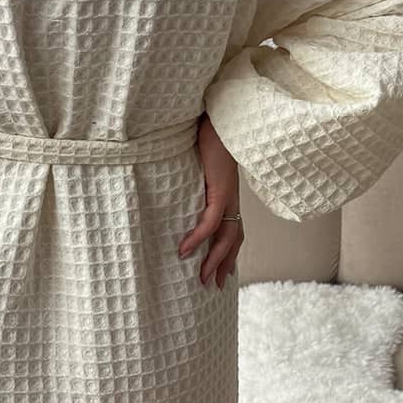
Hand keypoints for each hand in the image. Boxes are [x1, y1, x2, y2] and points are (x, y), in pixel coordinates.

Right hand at [178, 115, 243, 288]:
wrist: (219, 116)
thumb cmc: (205, 134)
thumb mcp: (196, 163)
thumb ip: (189, 178)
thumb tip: (168, 184)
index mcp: (228, 194)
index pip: (233, 229)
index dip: (229, 251)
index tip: (222, 271)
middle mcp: (232, 198)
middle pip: (234, 240)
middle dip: (225, 264)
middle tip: (214, 286)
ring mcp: (229, 195)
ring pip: (226, 237)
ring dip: (214, 260)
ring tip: (202, 278)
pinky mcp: (221, 189)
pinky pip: (210, 221)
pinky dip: (198, 238)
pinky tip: (185, 250)